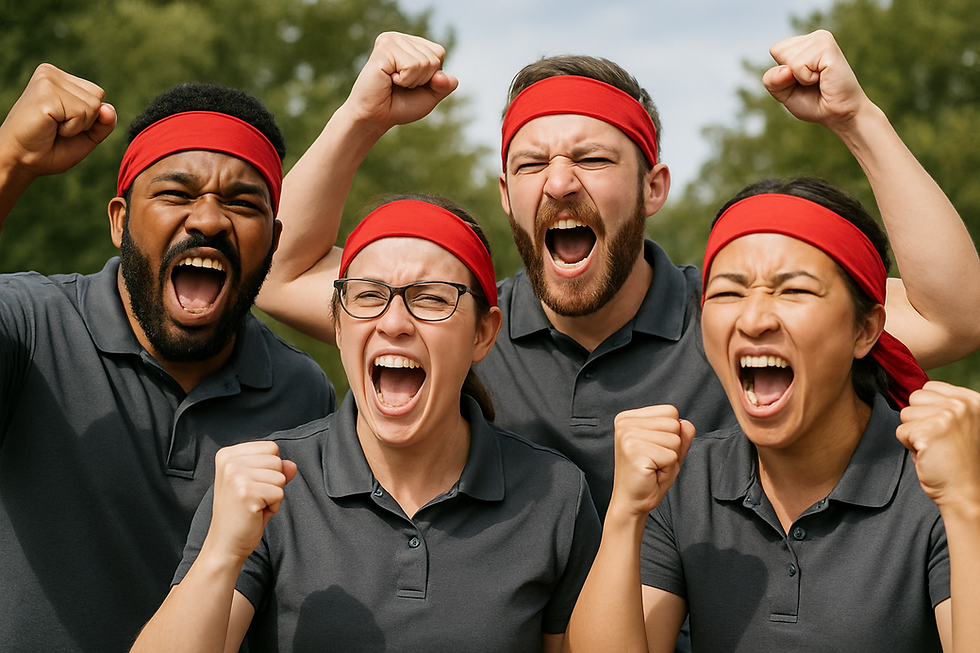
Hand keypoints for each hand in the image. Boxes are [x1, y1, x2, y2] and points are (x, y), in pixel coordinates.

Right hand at [0, 63, 115, 180]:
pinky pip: (81, 114)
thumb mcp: (86, 136)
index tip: (63, 124)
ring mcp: (48, 80)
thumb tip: (109, 108)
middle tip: (57, 127)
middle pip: (98, 97)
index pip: (98, 94)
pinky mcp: (46, 93)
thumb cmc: (49, 148)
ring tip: (53, 126)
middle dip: (85, 121)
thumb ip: (104, 122)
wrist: (21, 160)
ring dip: (77, 126)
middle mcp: (51, 73)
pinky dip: (70, 128)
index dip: (89, 118)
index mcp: (59, 78)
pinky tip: (50, 126)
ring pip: (92, 106)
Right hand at [205, 441, 297, 562]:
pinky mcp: (246, 492)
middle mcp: (229, 461)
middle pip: (277, 460)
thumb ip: (275, 470)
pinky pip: (279, 493)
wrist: (225, 544)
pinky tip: (255, 513)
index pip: (271, 447)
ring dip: (273, 495)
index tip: (251, 486)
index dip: (269, 469)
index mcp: (228, 455)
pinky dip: (273, 506)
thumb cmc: (240, 514)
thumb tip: (291, 465)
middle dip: (273, 482)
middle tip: (253, 498)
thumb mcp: (258, 484)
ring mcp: (236, 476)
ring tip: (254, 505)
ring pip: (280, 477)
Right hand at [342, 31, 457, 133]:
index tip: (411, 83)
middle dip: (422, 79)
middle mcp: (401, 38)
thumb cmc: (399, 106)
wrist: (375, 117)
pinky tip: (389, 79)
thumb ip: (445, 85)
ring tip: (394, 82)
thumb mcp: (430, 96)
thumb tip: (444, 76)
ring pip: (424, 62)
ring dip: (412, 81)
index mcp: (411, 44)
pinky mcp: (384, 47)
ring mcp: (391, 40)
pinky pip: (412, 66)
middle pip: (434, 57)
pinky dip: (404, 80)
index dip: (431, 75)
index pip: (439, 52)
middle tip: (401, 84)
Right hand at [608, 405, 694, 518]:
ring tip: (653, 467)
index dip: (672, 434)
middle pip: (674, 423)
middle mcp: (625, 423)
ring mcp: (628, 436)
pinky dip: (667, 468)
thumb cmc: (648, 477)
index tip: (655, 449)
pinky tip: (651, 473)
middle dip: (672, 447)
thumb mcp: (670, 452)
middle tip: (655, 461)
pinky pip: (671, 456)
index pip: (670, 411)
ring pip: (675, 439)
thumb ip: (681, 436)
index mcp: (629, 418)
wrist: (631, 502)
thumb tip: (687, 424)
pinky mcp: (635, 451)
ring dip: (670, 458)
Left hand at [763, 29, 870, 129]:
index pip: (775, 49)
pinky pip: (798, 65)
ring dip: (800, 78)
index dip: (782, 72)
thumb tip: (784, 70)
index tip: (802, 80)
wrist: (839, 114)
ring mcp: (822, 39)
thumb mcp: (784, 93)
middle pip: (777, 51)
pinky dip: (806, 79)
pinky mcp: (827, 47)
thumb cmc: (814, 102)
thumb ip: (772, 80)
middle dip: (789, 75)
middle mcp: (815, 37)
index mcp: (805, 43)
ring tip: (819, 80)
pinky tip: (824, 78)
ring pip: (788, 59)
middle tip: (812, 82)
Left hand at [897, 381, 979, 509]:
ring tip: (934, 448)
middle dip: (919, 420)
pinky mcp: (930, 430)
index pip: (929, 387)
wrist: (968, 493)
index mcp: (972, 399)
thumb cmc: (960, 462)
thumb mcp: (960, 424)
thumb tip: (914, 395)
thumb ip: (944, 407)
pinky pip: (901, 432)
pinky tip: (928, 456)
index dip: (928, 410)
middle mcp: (962, 404)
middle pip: (914, 398)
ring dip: (913, 433)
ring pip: (905, 414)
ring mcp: (947, 415)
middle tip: (938, 441)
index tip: (943, 430)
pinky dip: (909, 446)